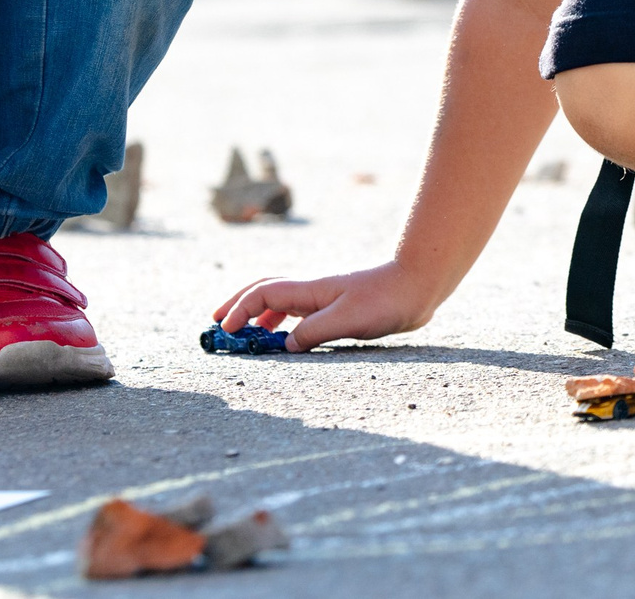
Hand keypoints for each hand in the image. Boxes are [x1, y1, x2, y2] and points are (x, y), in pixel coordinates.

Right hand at [212, 261, 435, 352]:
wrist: (416, 287)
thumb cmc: (385, 300)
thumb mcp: (347, 320)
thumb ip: (313, 333)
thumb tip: (284, 347)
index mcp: (310, 291)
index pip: (263, 295)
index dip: (240, 310)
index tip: (226, 330)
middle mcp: (312, 292)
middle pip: (264, 293)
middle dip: (238, 306)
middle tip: (218, 324)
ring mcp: (323, 299)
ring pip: (280, 303)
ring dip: (259, 316)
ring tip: (246, 336)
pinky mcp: (336, 309)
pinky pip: (298, 314)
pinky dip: (282, 324)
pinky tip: (286, 340)